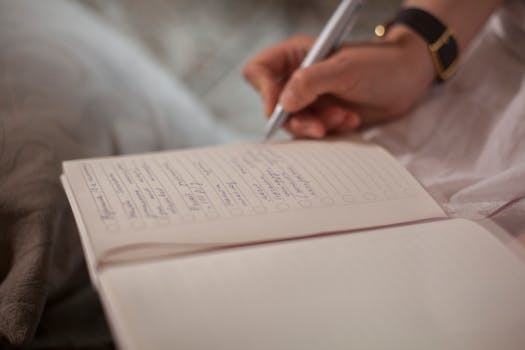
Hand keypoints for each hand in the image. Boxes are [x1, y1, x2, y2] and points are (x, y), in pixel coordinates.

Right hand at [243, 27, 435, 137]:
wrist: (408, 80)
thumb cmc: (379, 64)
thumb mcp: (345, 69)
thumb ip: (310, 82)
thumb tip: (283, 103)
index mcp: (295, 56)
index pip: (259, 71)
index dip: (264, 91)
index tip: (280, 108)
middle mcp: (297, 78)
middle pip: (275, 105)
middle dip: (300, 118)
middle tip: (322, 124)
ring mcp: (309, 99)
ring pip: (294, 123)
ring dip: (319, 125)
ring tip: (345, 117)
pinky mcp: (322, 116)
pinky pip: (313, 132)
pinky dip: (331, 130)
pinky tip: (350, 119)